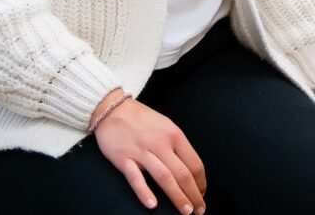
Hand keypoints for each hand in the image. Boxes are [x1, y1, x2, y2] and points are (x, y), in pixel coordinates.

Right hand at [93, 90, 206, 213]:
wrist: (112, 109)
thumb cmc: (141, 119)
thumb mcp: (166, 126)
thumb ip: (177, 146)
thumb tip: (191, 169)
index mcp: (174, 135)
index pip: (194, 163)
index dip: (201, 182)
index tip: (202, 194)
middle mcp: (161, 143)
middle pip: (182, 173)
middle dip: (193, 195)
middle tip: (199, 210)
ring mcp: (142, 151)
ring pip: (164, 177)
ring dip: (177, 196)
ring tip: (186, 211)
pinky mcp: (124, 158)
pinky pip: (136, 178)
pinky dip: (145, 193)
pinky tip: (153, 205)